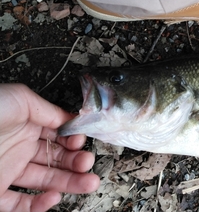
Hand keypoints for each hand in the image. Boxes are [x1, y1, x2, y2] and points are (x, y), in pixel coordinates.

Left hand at [0, 84, 99, 211]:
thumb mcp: (19, 99)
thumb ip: (48, 109)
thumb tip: (69, 119)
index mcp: (25, 124)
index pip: (58, 135)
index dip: (74, 139)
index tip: (82, 141)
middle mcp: (18, 148)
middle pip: (55, 159)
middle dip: (77, 162)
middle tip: (89, 164)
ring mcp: (7, 172)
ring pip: (45, 181)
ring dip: (69, 183)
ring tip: (88, 182)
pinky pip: (21, 204)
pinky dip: (40, 204)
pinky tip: (53, 196)